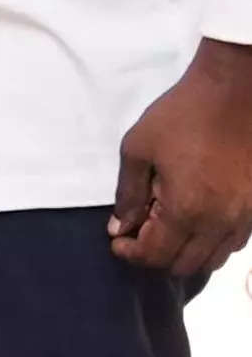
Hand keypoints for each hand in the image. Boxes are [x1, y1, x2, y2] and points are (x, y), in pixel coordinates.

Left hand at [112, 38, 251, 278]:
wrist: (237, 91)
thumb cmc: (182, 115)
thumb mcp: (139, 149)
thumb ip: (129, 194)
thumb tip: (120, 227)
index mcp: (187, 210)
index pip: (155, 255)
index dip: (130, 253)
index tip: (117, 240)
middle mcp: (220, 223)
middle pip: (185, 265)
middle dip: (155, 256)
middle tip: (138, 234)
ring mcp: (245, 217)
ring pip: (214, 258)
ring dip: (186, 253)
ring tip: (166, 229)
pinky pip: (235, 242)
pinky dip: (212, 243)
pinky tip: (196, 222)